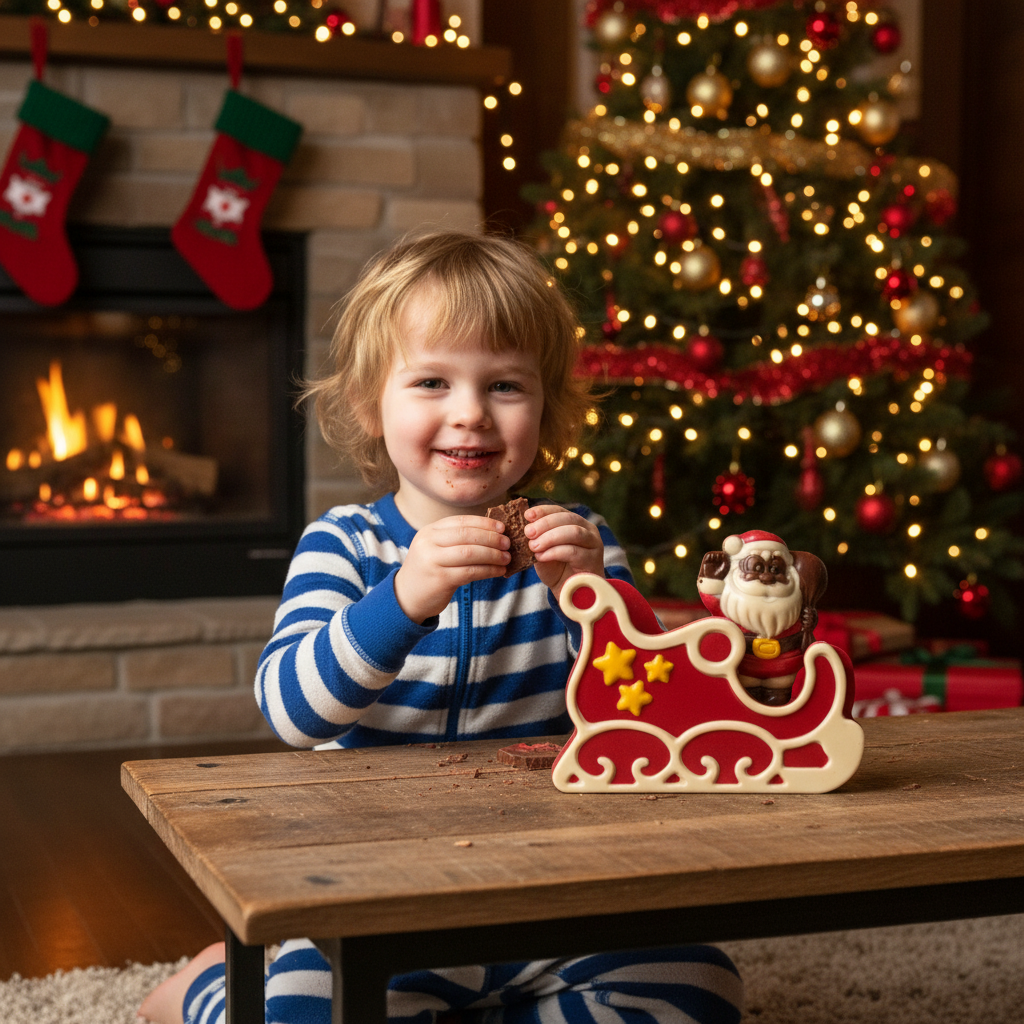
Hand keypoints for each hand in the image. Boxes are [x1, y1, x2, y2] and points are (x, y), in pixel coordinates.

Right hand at [395, 516, 509, 622]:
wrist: (406, 597)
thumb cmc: (429, 570)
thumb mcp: (435, 549)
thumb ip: (456, 539)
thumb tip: (493, 533)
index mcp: (429, 531)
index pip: (461, 521)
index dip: (484, 523)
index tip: (502, 527)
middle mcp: (428, 543)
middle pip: (467, 535)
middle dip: (491, 538)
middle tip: (508, 543)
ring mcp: (432, 561)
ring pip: (470, 553)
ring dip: (492, 555)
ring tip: (506, 558)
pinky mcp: (440, 579)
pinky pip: (470, 572)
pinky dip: (488, 570)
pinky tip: (499, 571)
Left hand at [524, 504, 604, 600]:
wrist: (570, 594)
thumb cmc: (556, 570)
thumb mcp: (543, 550)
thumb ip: (537, 538)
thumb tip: (525, 526)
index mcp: (576, 523)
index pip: (560, 510)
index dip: (543, 511)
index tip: (527, 516)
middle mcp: (588, 530)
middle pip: (568, 518)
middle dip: (545, 524)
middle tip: (528, 533)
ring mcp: (594, 544)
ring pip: (573, 532)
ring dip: (550, 537)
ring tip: (533, 546)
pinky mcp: (594, 560)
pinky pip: (573, 551)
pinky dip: (554, 552)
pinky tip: (541, 557)